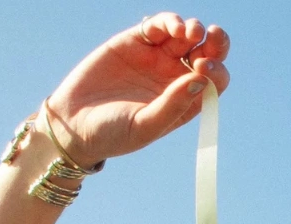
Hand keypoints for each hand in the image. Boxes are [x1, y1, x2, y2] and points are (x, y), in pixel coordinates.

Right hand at [45, 14, 230, 167]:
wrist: (74, 123)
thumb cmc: (113, 134)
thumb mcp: (145, 125)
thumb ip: (173, 105)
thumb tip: (201, 80)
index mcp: (185, 101)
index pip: (214, 81)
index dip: (216, 71)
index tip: (204, 69)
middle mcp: (175, 78)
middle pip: (207, 53)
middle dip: (215, 43)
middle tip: (211, 39)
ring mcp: (157, 57)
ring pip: (186, 35)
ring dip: (194, 29)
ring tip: (189, 33)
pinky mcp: (137, 41)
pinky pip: (159, 25)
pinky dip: (169, 21)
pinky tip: (172, 28)